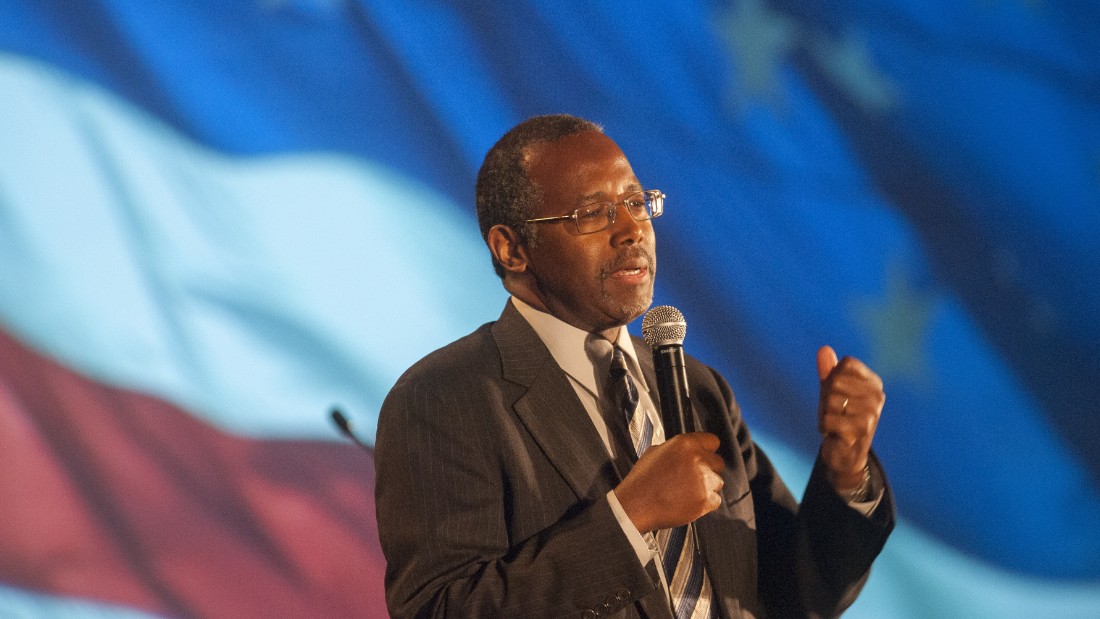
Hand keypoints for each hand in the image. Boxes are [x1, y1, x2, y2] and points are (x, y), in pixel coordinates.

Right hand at [613, 432, 724, 533]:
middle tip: (692, 478)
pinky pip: (715, 500)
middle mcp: (697, 459)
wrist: (636, 505)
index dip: (707, 450)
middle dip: (708, 469)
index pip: (713, 441)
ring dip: (707, 487)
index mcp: (685, 444)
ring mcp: (704, 480)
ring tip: (686, 492)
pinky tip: (688, 502)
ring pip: (717, 482)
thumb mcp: (655, 452)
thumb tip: (688, 450)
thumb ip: (677, 449)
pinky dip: (705, 503)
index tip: (704, 457)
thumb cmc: (642, 480)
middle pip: (718, 462)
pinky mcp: (705, 499)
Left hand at [816, 346, 884, 492]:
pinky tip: (835, 433)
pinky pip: (828, 418)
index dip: (832, 377)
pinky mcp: (862, 430)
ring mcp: (872, 413)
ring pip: (831, 400)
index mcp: (874, 383)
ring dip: (826, 413)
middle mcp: (878, 396)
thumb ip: (828, 370)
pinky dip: (824, 426)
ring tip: (837, 423)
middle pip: (836, 381)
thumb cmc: (839, 417)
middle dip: (827, 398)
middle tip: (836, 412)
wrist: (845, 453)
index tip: (838, 394)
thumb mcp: (831, 391)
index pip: (846, 364)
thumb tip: (824, 349)